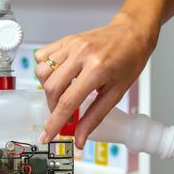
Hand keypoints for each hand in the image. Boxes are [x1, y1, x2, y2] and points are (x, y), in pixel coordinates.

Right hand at [34, 12, 157, 147]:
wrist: (132, 33)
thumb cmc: (129, 62)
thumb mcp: (116, 94)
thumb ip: (94, 118)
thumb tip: (79, 140)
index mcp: (97, 69)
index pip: (67, 102)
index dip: (55, 123)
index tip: (47, 136)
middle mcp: (81, 54)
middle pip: (52, 88)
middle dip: (53, 107)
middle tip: (64, 114)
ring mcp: (71, 45)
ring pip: (42, 72)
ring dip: (47, 89)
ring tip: (62, 93)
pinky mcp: (66, 39)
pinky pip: (42, 56)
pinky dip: (44, 70)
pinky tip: (58, 76)